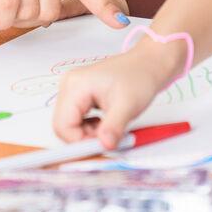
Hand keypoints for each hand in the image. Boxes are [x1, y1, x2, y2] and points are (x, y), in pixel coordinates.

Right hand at [53, 37, 187, 146]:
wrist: (148, 64)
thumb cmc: (139, 77)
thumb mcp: (128, 105)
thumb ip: (114, 127)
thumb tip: (104, 145)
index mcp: (76, 85)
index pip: (63, 125)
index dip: (78, 141)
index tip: (100, 147)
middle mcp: (69, 86)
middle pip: (63, 125)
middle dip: (83, 138)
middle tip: (107, 138)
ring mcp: (73, 89)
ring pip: (69, 125)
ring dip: (87, 133)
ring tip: (109, 127)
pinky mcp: (79, 95)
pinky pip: (76, 119)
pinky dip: (89, 127)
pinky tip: (105, 122)